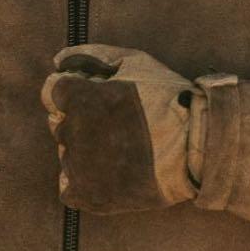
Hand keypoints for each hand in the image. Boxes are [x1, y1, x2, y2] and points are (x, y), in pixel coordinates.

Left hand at [40, 44, 207, 213]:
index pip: (51, 91)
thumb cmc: (168, 99)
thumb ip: (91, 55)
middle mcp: (73, 132)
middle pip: (60, 122)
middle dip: (81, 119)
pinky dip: (82, 180)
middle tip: (117, 124)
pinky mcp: (88, 195)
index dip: (74, 91)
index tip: (97, 96)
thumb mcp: (134, 61)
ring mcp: (79, 166)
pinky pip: (68, 185)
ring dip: (85, 149)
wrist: (197, 147)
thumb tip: (57, 60)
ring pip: (67, 152)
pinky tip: (108, 171)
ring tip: (121, 149)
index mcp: (79, 99)